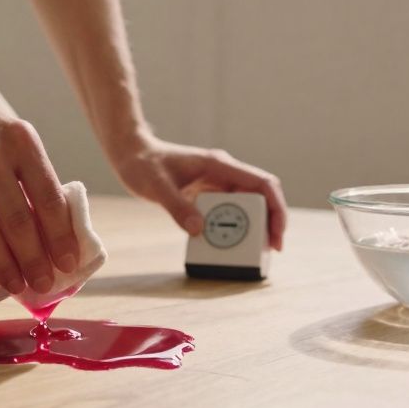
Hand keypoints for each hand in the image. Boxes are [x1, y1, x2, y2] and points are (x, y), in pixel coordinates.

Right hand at [0, 72, 79, 293]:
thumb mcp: (8, 134)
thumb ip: (28, 174)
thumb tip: (50, 233)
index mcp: (21, 139)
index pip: (49, 197)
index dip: (61, 236)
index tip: (69, 264)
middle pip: (20, 220)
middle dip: (35, 261)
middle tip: (44, 285)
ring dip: (5, 267)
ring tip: (17, 287)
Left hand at [113, 135, 287, 250]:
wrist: (131, 154)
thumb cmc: (142, 164)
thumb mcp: (156, 186)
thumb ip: (176, 207)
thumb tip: (198, 230)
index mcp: (219, 165)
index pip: (262, 184)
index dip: (276, 209)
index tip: (277, 235)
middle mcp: (224, 173)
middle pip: (260, 197)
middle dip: (269, 224)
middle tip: (268, 252)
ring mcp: (217, 183)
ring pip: (247, 205)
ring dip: (252, 227)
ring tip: (251, 252)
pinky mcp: (207, 193)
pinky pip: (229, 211)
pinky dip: (233, 227)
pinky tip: (228, 244)